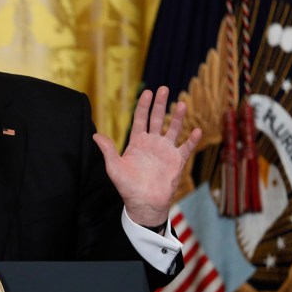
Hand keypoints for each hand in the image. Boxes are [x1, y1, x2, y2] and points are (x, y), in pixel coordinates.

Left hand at [92, 86, 201, 226]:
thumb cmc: (127, 186)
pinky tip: (197, 130)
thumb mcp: (114, 167)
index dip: (143, 106)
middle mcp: (152, 143)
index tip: (147, 92)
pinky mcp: (177, 161)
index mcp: (137, 142)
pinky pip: (186, 148)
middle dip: (160, 104)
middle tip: (164, 88)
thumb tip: (95, 136)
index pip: (141, 119)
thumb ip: (108, 150)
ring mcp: (166, 151)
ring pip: (173, 129)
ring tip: (182, 103)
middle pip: (157, 119)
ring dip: (178, 117)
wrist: (144, 203)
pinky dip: (192, 140)